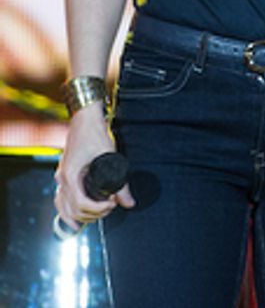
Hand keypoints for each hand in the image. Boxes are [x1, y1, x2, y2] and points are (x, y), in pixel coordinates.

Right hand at [54, 106, 134, 231]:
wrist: (84, 120)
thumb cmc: (96, 135)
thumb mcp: (111, 158)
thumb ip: (121, 183)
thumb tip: (129, 203)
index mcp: (72, 175)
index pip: (81, 204)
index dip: (98, 209)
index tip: (113, 204)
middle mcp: (62, 179)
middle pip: (73, 209)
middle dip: (93, 213)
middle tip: (111, 207)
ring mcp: (61, 178)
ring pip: (63, 207)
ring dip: (79, 216)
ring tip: (96, 217)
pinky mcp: (63, 175)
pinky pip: (60, 200)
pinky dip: (66, 212)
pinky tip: (74, 220)